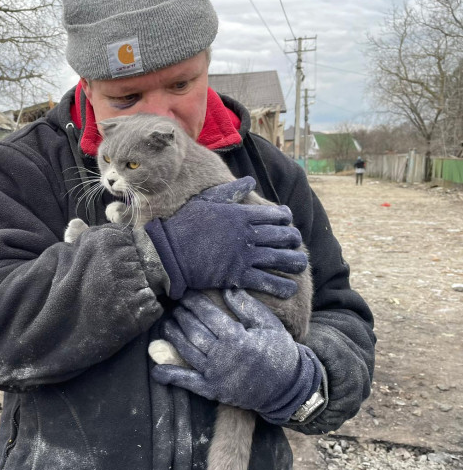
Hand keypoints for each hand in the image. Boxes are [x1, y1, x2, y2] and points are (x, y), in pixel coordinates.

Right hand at [143, 176, 306, 299]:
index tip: (288, 221)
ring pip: (280, 259)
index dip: (286, 218)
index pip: (275, 214)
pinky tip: (290, 288)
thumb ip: (230, 191)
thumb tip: (251, 180)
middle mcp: (247, 234)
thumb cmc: (184, 224)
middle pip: (282, 236)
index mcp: (240, 215)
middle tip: (296, 243)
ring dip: (295, 262)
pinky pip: (267, 281)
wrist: (169, 252)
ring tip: (301, 265)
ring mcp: (244, 256)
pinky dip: (281, 286)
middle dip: (293, 240)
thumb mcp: (206, 200)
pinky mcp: (238, 275)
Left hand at [151, 289, 321, 423]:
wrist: (287, 386)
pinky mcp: (212, 390)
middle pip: (193, 330)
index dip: (193, 302)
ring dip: (173, 335)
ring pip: (186, 350)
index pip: (207, 314)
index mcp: (236, 338)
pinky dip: (171, 375)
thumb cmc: (280, 350)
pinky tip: (157, 369)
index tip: (185, 292)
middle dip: (182, 315)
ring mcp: (215, 375)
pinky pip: (187, 382)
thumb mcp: (268, 324)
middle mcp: (222, 356)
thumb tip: (227, 288)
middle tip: (175, 305)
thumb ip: (246, 306)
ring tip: (167, 323)